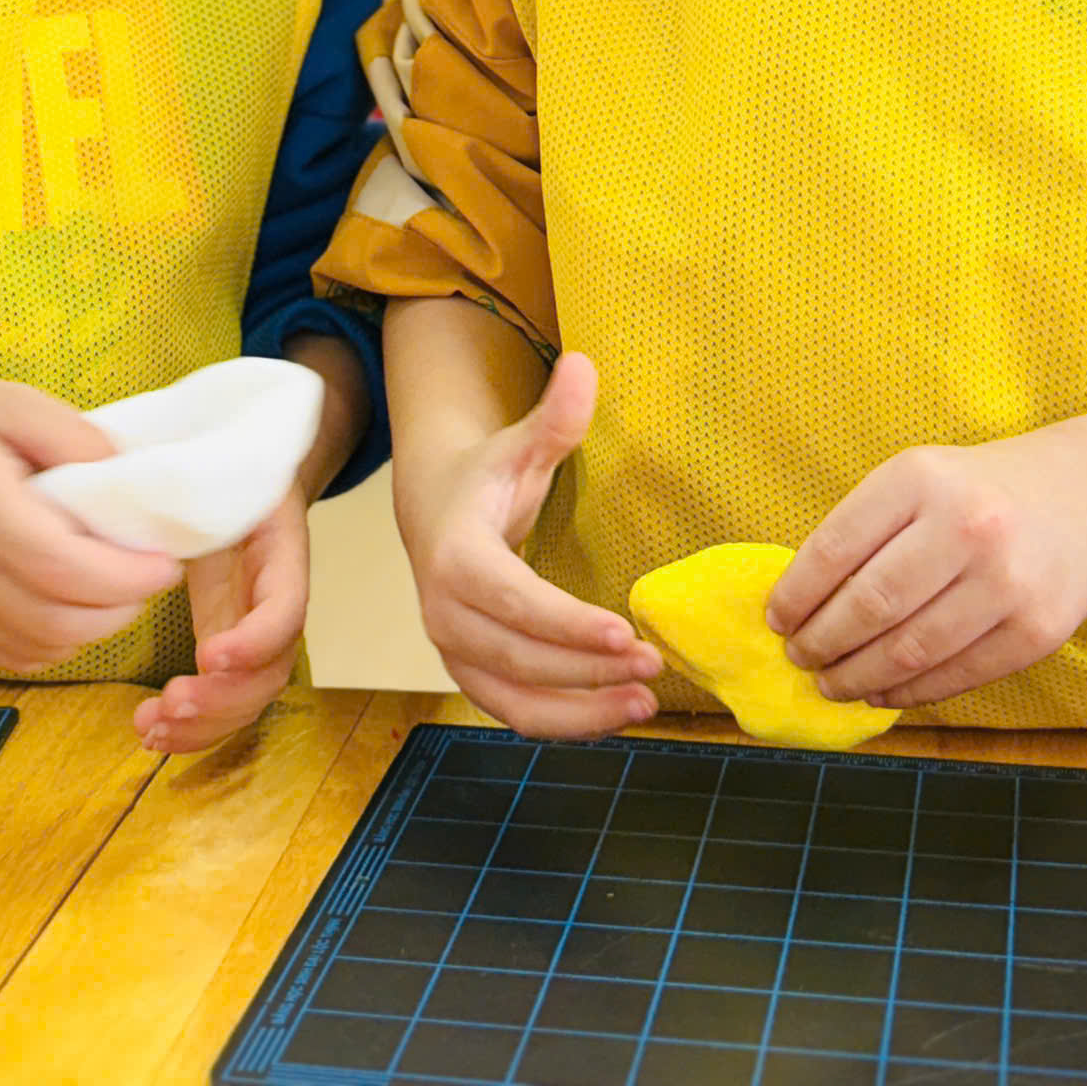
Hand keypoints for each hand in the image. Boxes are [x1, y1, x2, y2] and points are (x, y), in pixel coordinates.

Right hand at [0, 377, 181, 673]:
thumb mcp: (4, 401)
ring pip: (38, 649)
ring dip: (91, 631)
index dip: (129, 577)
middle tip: (149, 576)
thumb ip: (71, 436)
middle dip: (121, 608)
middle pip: (60, 622)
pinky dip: (53, 642)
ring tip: (116, 590)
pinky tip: (70, 606)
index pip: (67, 570)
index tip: (166, 561)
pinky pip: (10, 656)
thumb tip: (128, 474)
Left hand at [133, 487, 310, 754]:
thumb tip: (136, 485)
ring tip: (151, 728)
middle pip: (273, 670)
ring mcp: (254, 630)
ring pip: (250, 697)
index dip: (256, 639)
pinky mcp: (227, 645)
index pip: (287, 607)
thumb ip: (189, 479)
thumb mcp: (216, 462)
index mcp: (281, 550)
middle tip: (171, 702)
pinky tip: (152, 734)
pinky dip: (193, 727)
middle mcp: (277, 600)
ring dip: (204, 724)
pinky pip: (223, 699)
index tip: (210, 654)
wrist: (244, 477)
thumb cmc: (226, 465)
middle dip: (225, 698)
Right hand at [399, 352, 662, 737]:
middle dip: (586, 670)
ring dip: (580, 711)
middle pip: (517, 656)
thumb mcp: (518, 444)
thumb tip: (584, 364)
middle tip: (652, 664)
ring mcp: (453, 649)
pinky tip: (616, 713)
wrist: (433, 510)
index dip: (565, 623)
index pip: (511, 599)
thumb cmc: (486, 477)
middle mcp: (444, 611)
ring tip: (645, 701)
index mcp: (455, 555)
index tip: (624, 631)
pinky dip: (563, 722)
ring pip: (514, 698)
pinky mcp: (470, 674)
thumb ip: (555, 417)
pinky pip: (513, 712)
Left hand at [766, 427, 1086, 708]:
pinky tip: (883, 692)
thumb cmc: (977, 492)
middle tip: (800, 658)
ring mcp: (1007, 582)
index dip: (797, 594)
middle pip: (870, 605)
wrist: (1086, 498)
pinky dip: (910, 692)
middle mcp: (966, 527)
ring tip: (832, 683)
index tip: (776, 620)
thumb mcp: (917, 480)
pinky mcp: (1037, 631)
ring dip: (859, 677)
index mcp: (920, 479)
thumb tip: (801, 604)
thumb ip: (864, 531)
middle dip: (823, 642)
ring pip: (911, 650)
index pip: (836, 547)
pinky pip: (958, 674)